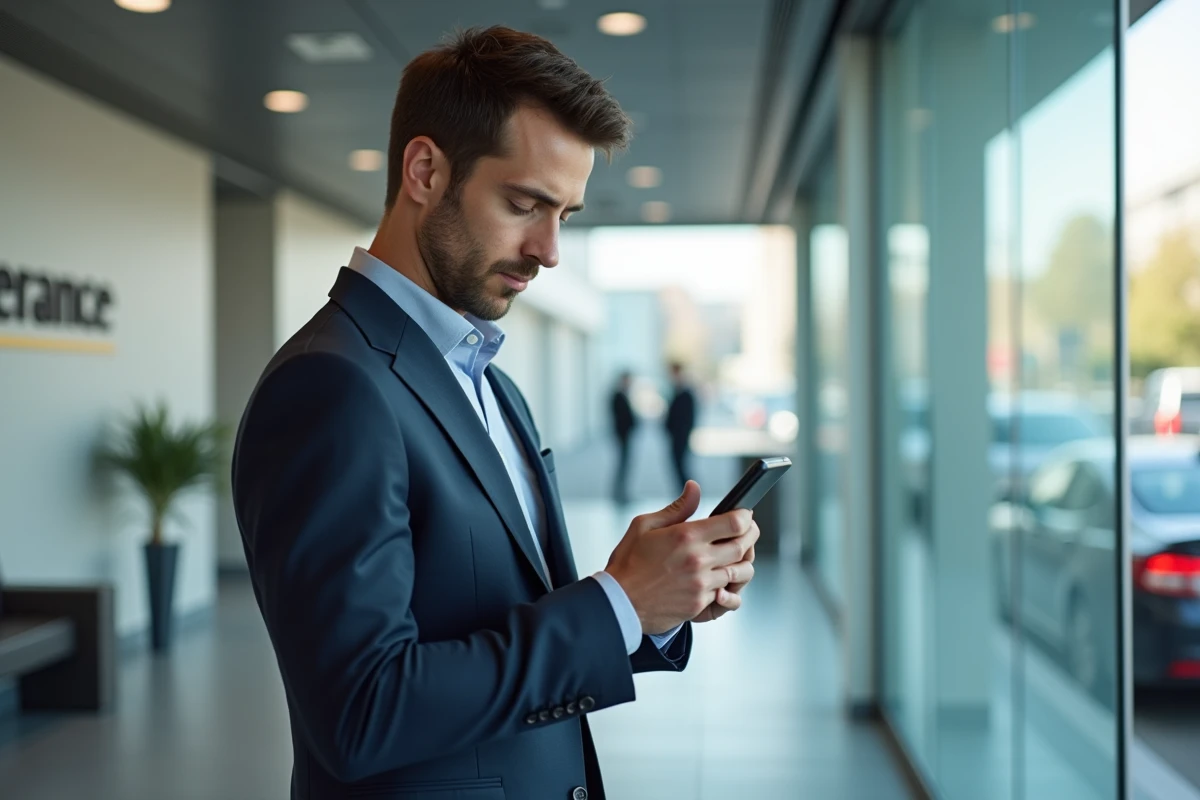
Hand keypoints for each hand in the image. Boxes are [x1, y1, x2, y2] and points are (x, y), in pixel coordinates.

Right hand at [605, 481, 757, 634]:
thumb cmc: (628, 562)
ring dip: (741, 562)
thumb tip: (694, 487)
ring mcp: (701, 584)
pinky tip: (717, 577)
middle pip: (743, 546)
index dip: (745, 516)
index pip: (734, 523)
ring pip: (739, 572)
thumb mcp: (645, 525)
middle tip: (749, 531)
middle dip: (751, 536)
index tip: (745, 514)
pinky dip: (725, 584)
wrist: (618, 603)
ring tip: (735, 556)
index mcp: (686, 536)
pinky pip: (725, 593)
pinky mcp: (699, 604)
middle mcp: (698, 560)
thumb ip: (677, 507)